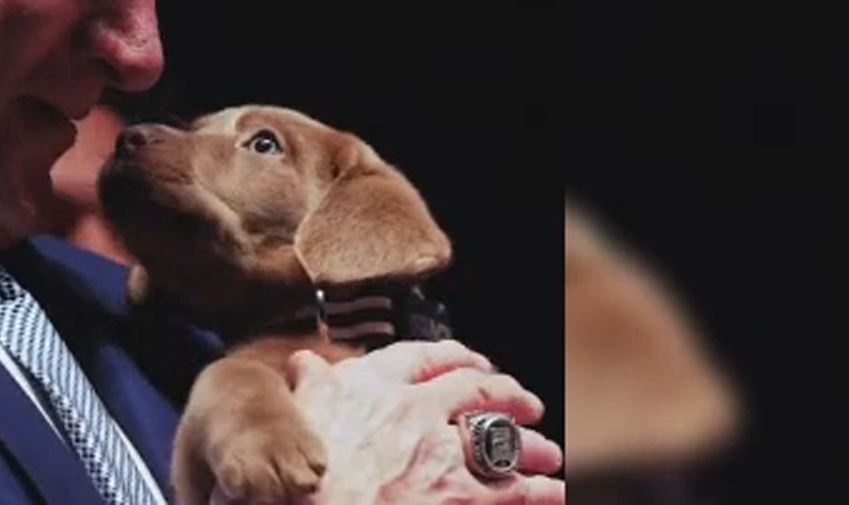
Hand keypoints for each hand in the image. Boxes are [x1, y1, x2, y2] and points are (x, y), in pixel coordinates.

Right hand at [285, 340, 563, 504]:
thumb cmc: (293, 472)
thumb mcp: (295, 414)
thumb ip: (308, 385)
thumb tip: (304, 364)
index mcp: (370, 385)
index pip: (419, 357)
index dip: (451, 356)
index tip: (465, 360)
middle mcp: (413, 410)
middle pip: (474, 390)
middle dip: (504, 392)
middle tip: (522, 399)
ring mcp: (440, 453)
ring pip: (500, 438)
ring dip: (529, 444)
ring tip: (546, 450)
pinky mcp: (459, 495)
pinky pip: (514, 490)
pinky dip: (541, 490)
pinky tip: (554, 490)